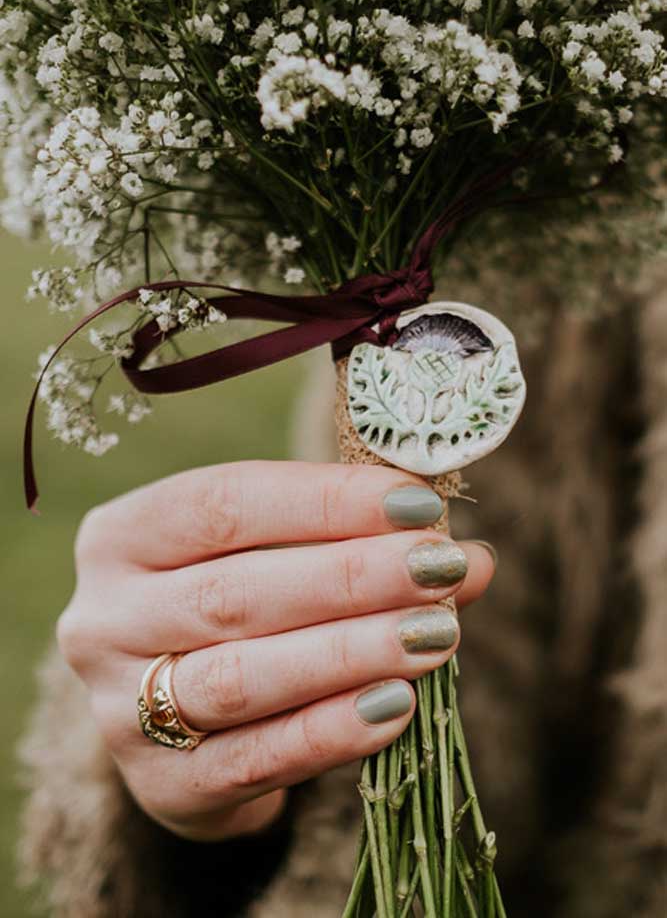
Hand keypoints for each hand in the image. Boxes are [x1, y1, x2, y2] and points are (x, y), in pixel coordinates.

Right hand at [57, 461, 494, 841]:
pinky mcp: (162, 784)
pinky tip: (396, 705)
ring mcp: (120, 709)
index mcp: (122, 538)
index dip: (322, 501)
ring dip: (348, 653)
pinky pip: (254, 758)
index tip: (415, 504)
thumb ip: (366, 550)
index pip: (220, 503)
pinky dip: (331, 730)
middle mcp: (104, 619)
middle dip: (349, 578)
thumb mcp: (282, 560)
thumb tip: (474, 558)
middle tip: (440, 567)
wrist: (182, 721)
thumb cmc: (240, 609)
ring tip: (434, 633)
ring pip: (240, 677)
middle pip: (233, 593)